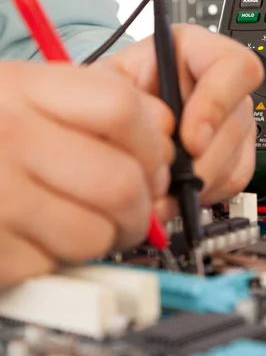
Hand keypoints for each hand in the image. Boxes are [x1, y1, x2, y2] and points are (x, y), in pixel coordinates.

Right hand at [0, 62, 173, 286]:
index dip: (150, 142)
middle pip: (120, 182)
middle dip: (141, 206)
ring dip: (103, 237)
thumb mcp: (19, 93)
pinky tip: (38, 236)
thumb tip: (161, 133)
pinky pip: (54, 266)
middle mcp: (5, 139)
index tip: (152, 160)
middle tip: (133, 208)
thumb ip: (90, 103)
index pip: (120, 110)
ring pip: (95, 235)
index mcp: (18, 89)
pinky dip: (58, 258)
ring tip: (84, 223)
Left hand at [99, 24, 263, 218]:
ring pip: (236, 156)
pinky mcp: (236, 153)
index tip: (190, 139)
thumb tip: (163, 133)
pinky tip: (177, 188)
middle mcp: (221, 83)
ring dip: (198, 180)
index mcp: (194, 50)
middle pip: (236, 121)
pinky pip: (235, 180)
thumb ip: (129, 99)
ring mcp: (232, 119)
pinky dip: (204, 192)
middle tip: (166, 177)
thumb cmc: (107, 96)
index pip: (235, 66)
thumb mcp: (104, 84)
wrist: (108, 123)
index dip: (217, 104)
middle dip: (199, 160)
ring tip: (161, 185)